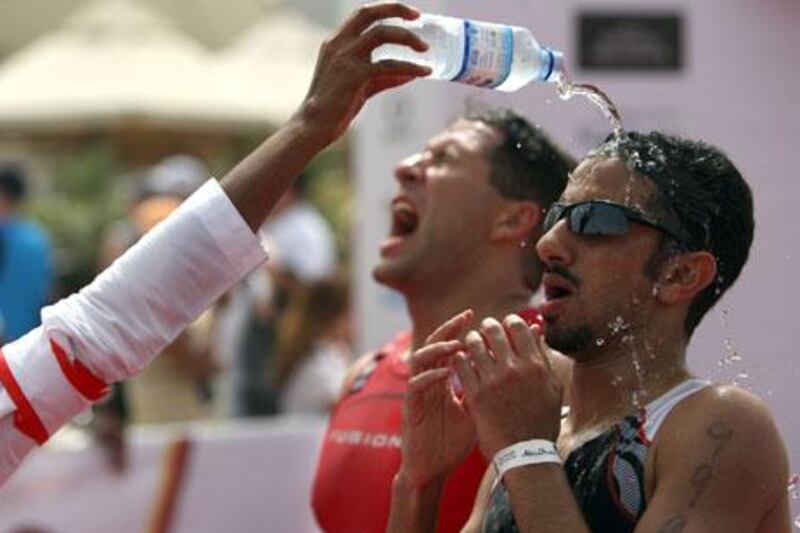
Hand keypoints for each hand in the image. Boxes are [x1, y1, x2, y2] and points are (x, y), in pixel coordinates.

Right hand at [297, 2, 430, 142]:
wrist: (314, 124)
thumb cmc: (335, 106)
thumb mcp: (359, 84)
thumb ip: (383, 76)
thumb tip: (410, 74)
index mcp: (336, 41)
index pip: (362, 14)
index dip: (386, 9)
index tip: (408, 14)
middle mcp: (339, 44)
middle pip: (370, 13)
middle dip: (397, 9)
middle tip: (419, 17)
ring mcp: (346, 58)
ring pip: (382, 33)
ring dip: (408, 37)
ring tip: (425, 48)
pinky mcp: (355, 76)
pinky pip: (389, 65)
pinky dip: (410, 67)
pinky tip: (424, 72)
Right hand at [398, 310, 476, 487]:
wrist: (432, 469)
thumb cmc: (453, 442)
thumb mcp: (475, 411)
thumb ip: (485, 390)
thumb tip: (511, 374)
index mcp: (441, 379)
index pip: (449, 346)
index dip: (461, 330)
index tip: (480, 318)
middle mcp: (427, 381)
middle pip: (432, 344)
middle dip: (449, 328)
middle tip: (467, 316)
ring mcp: (417, 393)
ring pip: (419, 359)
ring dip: (437, 349)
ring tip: (457, 344)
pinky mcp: (410, 408)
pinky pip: (415, 386)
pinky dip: (429, 376)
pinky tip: (445, 371)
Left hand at [454, 315, 562, 459]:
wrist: (525, 454)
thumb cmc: (542, 420)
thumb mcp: (552, 387)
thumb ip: (543, 357)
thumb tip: (537, 329)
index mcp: (535, 366)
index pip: (518, 327)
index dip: (509, 321)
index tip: (505, 325)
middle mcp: (514, 370)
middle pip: (493, 331)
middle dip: (487, 327)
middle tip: (484, 331)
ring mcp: (493, 382)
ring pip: (473, 344)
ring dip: (471, 340)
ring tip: (472, 344)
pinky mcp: (475, 395)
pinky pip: (461, 364)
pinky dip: (460, 358)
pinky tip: (462, 360)